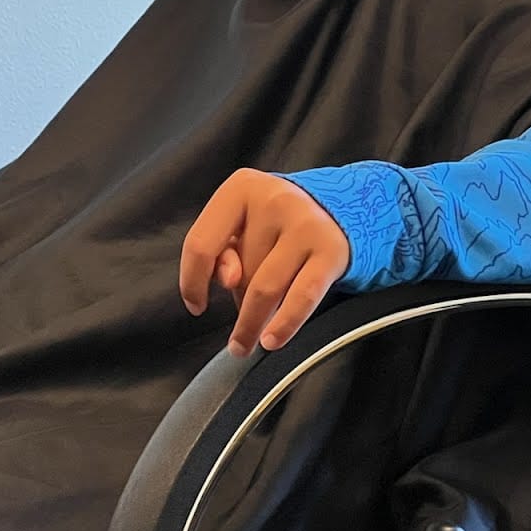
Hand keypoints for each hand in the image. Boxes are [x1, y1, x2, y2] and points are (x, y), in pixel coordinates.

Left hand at [180, 169, 349, 356]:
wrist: (338, 210)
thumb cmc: (278, 223)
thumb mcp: (243, 226)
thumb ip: (222, 250)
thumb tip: (228, 279)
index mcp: (242, 187)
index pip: (201, 243)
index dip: (192, 281)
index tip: (196, 305)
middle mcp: (275, 199)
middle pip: (240, 271)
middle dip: (238, 297)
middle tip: (244, 307)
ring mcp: (305, 223)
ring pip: (265, 289)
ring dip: (252, 323)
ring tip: (245, 342)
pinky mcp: (331, 250)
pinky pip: (301, 297)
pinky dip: (284, 324)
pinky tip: (271, 340)